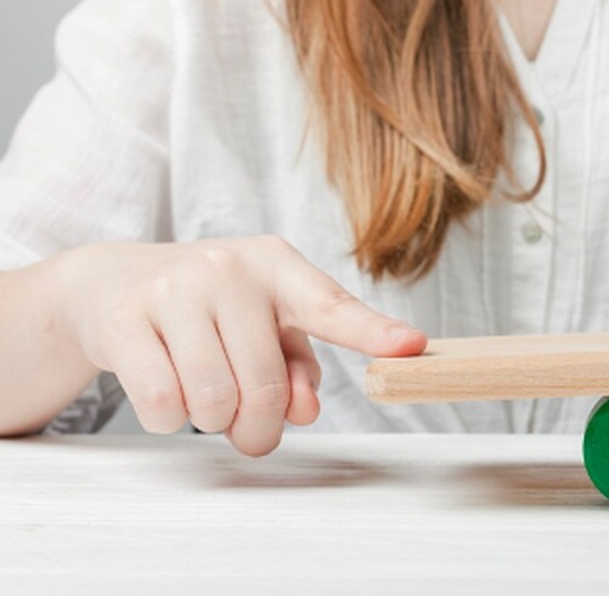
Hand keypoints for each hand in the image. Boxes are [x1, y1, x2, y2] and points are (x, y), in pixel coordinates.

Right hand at [56, 237, 426, 455]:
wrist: (111, 282)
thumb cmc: (208, 309)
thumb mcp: (262, 322)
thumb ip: (297, 364)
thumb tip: (306, 411)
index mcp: (276, 265)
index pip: (331, 306)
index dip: (373, 332)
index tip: (412, 347)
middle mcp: (228, 268)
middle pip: (265, 385)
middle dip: (259, 426)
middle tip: (250, 429)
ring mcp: (173, 289)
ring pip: (213, 401)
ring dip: (212, 421)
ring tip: (204, 396)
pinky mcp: (124, 320)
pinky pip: (163, 405)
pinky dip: (169, 419)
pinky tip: (166, 388)